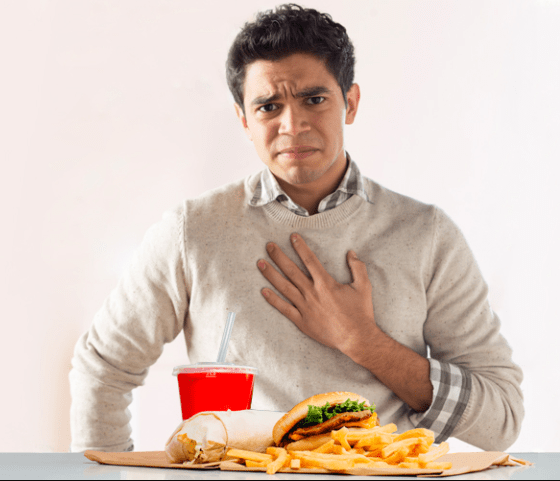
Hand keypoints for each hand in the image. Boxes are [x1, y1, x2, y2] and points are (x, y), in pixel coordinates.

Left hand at [257, 233, 376, 353]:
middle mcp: (312, 293)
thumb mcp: (364, 287)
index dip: (300, 247)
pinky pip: (284, 309)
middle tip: (269, 246)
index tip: (292, 236)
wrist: (356, 338)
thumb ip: (358, 268)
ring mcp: (305, 308)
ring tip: (260, 263)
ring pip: (284, 287)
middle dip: (278, 256)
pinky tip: (263, 291)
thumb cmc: (360, 312)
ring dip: (271, 274)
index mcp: (326, 284)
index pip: (309, 260)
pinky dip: (273, 300)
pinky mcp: (302, 321)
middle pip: (291, 271)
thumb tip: (351, 253)